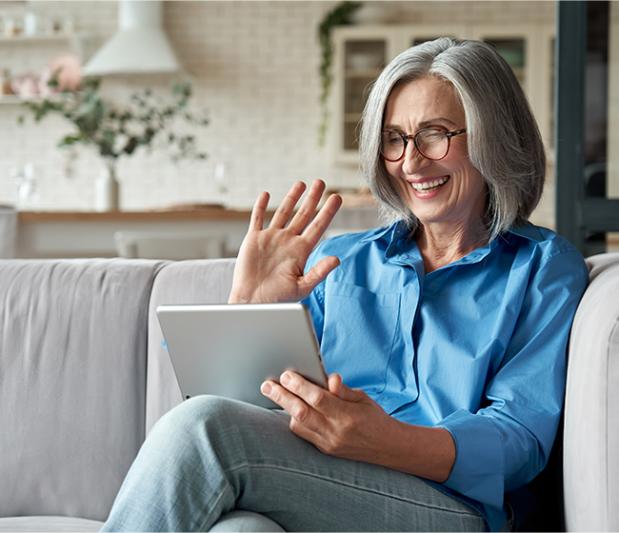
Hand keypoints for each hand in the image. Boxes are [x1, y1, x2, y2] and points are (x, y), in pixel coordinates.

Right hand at [228, 180, 342, 303]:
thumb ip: (319, 272)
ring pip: (283, 212)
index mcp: (301, 251)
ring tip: (300, 184)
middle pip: (303, 215)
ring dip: (291, 198)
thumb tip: (337, 259)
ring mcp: (271, 238)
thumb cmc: (278, 298)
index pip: (318, 226)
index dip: (328, 211)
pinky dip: (261, 206)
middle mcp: (288, 241)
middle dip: (313, 198)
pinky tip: (266, 195)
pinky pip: (257, 218)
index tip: (337, 197)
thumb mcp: (303, 286)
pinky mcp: (254, 239)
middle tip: (321, 182)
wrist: (253, 302)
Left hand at [261, 371, 396, 462]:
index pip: (317, 399)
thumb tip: (329, 378)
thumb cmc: (375, 417)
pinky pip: (304, 435)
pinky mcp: (325, 451)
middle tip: (266, 385)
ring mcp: (329, 444)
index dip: (299, 386)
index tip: (286, 374)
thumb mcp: (363, 399)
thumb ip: (343, 390)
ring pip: (298, 426)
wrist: (388, 448)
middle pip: (301, 413)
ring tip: (275, 393)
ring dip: (286, 409)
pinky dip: (295, 420)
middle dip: (281, 397)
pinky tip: (290, 409)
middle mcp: (336, 432)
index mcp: (347, 415)